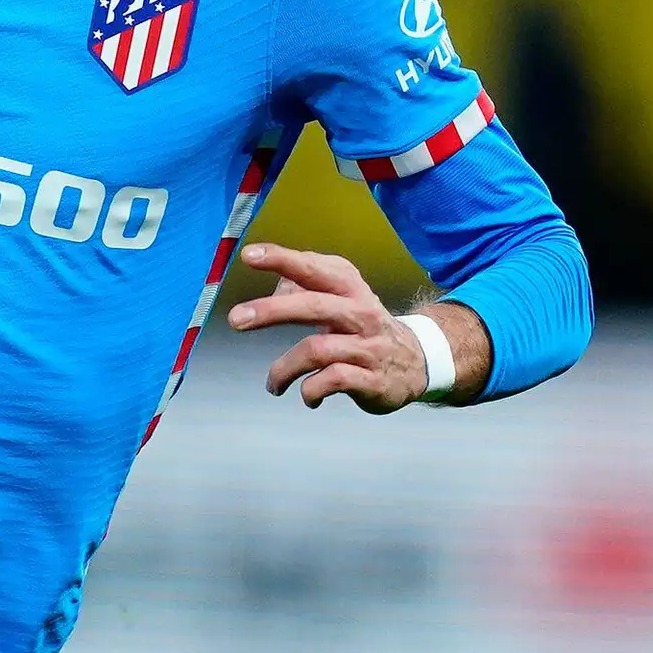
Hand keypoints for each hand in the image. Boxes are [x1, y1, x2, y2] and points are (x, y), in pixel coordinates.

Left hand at [225, 243, 481, 411]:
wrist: (417, 362)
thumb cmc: (364, 327)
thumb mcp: (343, 297)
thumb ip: (306, 287)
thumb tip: (275, 282)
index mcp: (350, 289)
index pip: (314, 268)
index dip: (282, 259)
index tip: (249, 255)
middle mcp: (360, 313)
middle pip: (312, 305)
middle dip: (270, 310)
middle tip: (235, 319)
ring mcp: (367, 347)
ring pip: (315, 350)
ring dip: (284, 369)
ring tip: (273, 385)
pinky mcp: (372, 379)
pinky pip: (332, 381)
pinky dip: (311, 390)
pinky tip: (308, 396)